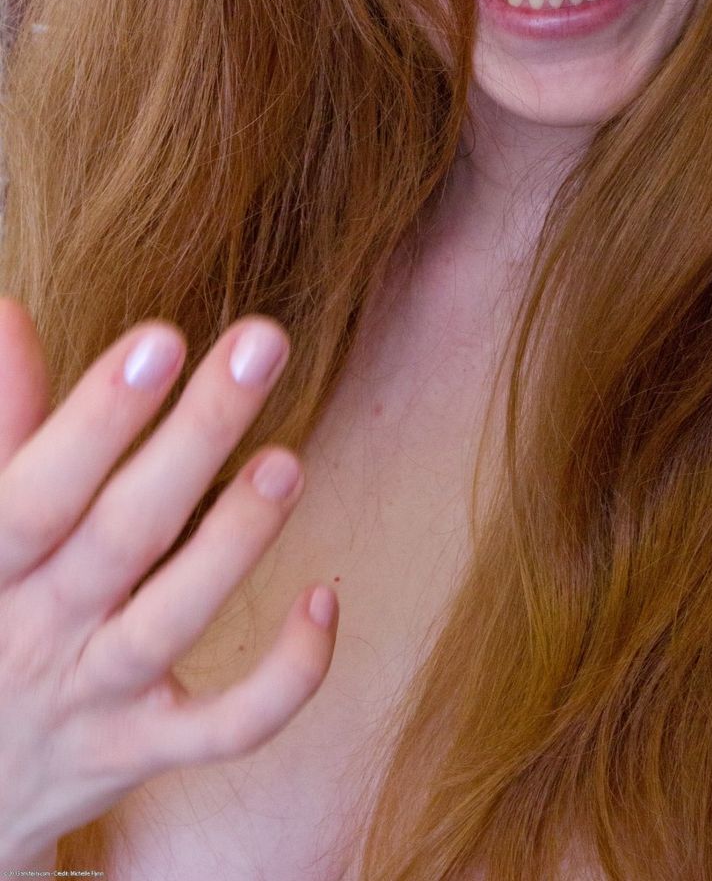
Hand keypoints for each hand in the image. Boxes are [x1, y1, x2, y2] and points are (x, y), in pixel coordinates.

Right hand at [0, 298, 337, 865]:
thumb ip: (2, 428)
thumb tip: (11, 314)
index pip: (36, 491)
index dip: (97, 418)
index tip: (163, 339)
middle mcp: (37, 632)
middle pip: (122, 537)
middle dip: (196, 437)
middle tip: (262, 346)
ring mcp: (93, 697)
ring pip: (169, 623)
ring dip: (235, 542)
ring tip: (288, 463)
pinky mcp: (142, 749)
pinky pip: (224, 727)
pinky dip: (282, 676)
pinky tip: (327, 599)